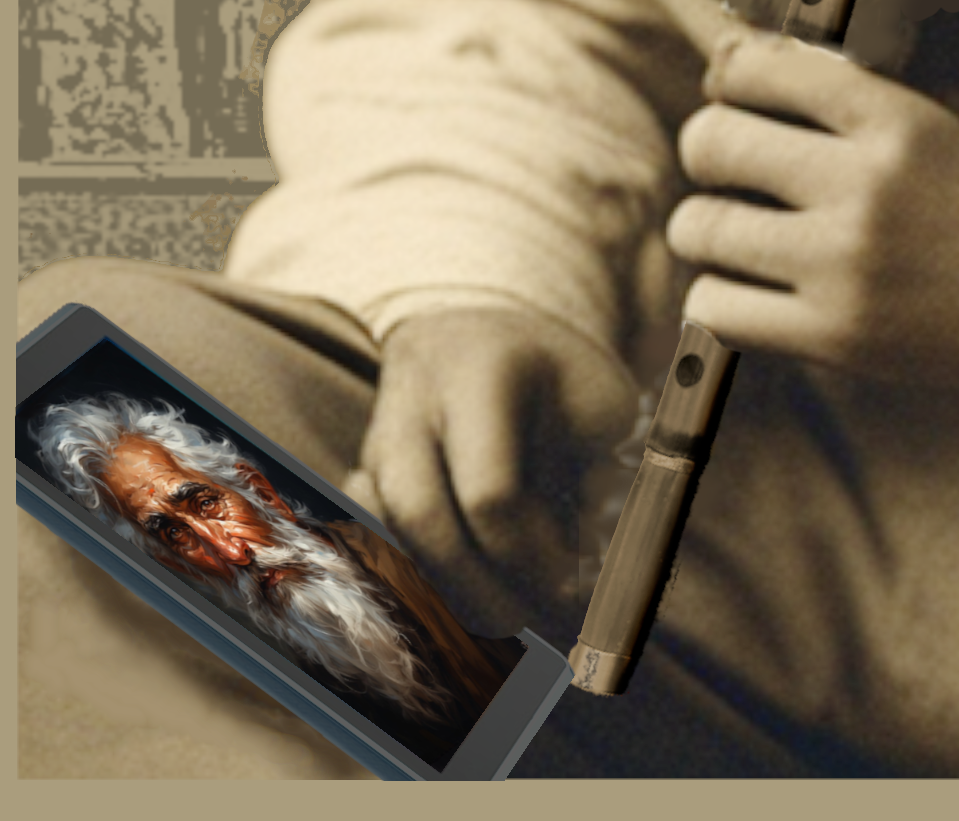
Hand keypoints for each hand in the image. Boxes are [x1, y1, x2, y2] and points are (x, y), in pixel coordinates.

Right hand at [353, 305, 638, 636]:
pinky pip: (363, 540)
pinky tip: (450, 605)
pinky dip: (403, 579)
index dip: (527, 555)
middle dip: (473, 588)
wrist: (480, 334)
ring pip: (380, 535)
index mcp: (482, 373)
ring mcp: (377, 440)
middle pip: (420, 517)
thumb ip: (598, 471)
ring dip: (435, 591)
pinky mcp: (361, 474)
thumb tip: (579, 564)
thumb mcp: (598, 396)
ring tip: (492, 621)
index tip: (565, 591)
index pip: (490, 491)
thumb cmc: (554, 374)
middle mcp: (414, 405)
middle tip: (523, 625)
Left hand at [667, 26, 958, 395]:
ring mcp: (845, 264)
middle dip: (706, 152)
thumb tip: (726, 62)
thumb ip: (835, 101)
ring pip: (702, 228)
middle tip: (729, 172)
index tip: (736, 99)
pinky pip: (720, 308)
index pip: (758, 69)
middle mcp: (861, 183)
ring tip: (734, 234)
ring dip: (705, 228)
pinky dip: (721, 297)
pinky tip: (753, 291)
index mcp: (890, 116)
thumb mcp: (926, 128)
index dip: (727, 81)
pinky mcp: (839, 338)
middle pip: (711, 142)